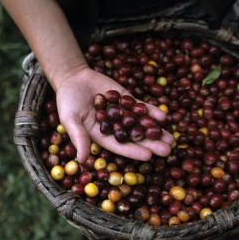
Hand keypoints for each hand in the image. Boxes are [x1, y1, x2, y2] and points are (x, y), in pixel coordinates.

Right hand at [54, 67, 173, 162]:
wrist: (73, 78)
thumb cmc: (67, 101)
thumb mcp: (70, 120)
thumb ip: (79, 138)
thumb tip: (82, 161)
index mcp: (102, 136)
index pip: (121, 146)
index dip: (134, 151)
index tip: (149, 156)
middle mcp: (115, 128)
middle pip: (136, 138)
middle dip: (152, 144)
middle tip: (168, 149)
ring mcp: (123, 114)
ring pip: (142, 124)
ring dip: (156, 130)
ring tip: (171, 137)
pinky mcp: (127, 100)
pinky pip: (141, 107)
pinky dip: (151, 111)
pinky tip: (163, 116)